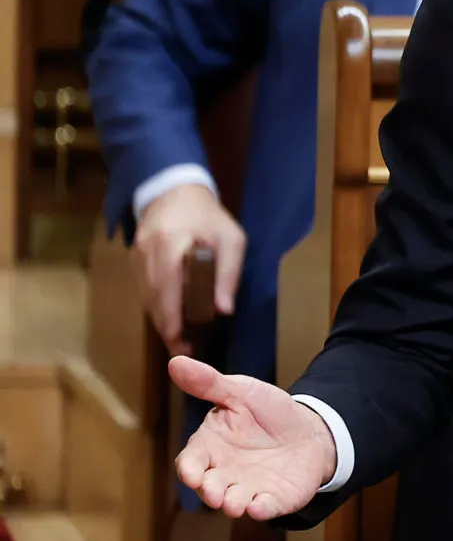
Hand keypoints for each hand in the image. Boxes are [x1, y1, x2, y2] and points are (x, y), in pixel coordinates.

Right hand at [133, 183, 245, 354]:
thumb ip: (228, 272)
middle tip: (182, 350)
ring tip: (178, 342)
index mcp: (170, 241)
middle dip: (166, 326)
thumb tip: (224, 310)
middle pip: (152, 296)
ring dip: (160, 320)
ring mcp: (136, 255)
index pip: (166, 285)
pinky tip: (169, 320)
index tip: (178, 339)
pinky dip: (156, 307)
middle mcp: (146, 250)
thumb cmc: (208, 216)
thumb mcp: (231, 238)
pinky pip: (143, 289)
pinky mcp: (133, 259)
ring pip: (145, 296)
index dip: (170, 315)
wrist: (174, 191)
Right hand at [170, 355, 336, 518]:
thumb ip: (209, 383)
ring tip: (234, 503)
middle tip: (213, 492)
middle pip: (209, 487)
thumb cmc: (268, 412)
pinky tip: (260, 507)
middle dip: (209, 491)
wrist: (309, 429)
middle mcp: (224, 473)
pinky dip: (262, 510)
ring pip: (234, 502)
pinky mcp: (274, 499)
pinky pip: (265, 507)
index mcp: (211, 447)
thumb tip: (175, 360)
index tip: (192, 473)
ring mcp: (249, 488)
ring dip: (232, 505)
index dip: (190, 469)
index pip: (192, 462)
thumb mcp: (241, 392)